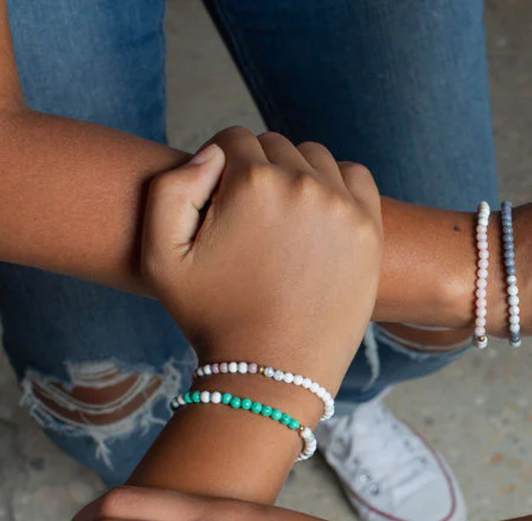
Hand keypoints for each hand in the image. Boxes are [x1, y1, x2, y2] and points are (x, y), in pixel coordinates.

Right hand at [143, 127, 381, 382]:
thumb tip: (210, 154)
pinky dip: (338, 184)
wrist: (274, 370)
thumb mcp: (161, 256)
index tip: (218, 203)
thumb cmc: (213, 317)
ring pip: (314, 158)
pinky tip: (319, 214)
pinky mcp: (370, 227)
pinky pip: (355, 177)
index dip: (219, 168)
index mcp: (251, 182)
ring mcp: (342, 204)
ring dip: (297, 174)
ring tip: (282, 219)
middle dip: (257, 171)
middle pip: (274, 146)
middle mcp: (301, 183)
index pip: (233, 140)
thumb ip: (170, 188)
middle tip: (249, 219)